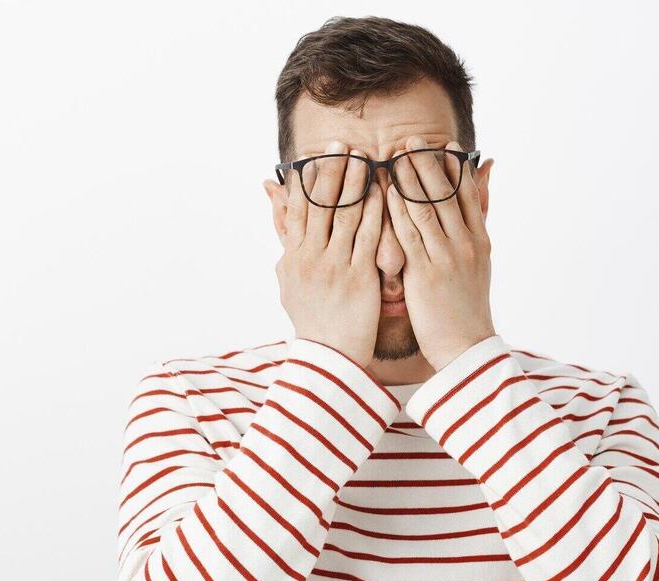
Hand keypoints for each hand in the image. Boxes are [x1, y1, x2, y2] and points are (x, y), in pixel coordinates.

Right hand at [274, 140, 383, 367]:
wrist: (328, 357)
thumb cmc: (312, 319)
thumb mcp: (288, 279)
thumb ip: (285, 240)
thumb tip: (273, 204)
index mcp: (294, 256)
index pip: (299, 208)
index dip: (309, 180)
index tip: (317, 155)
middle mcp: (310, 257)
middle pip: (320, 204)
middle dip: (332, 171)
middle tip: (343, 145)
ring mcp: (334, 266)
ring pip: (344, 215)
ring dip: (355, 183)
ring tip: (365, 158)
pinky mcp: (358, 278)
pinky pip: (368, 237)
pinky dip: (376, 212)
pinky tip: (385, 192)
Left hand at [387, 135, 496, 370]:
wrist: (466, 346)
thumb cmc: (466, 307)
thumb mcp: (479, 264)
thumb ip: (476, 229)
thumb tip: (484, 203)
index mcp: (480, 240)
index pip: (467, 194)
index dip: (453, 168)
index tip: (443, 144)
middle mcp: (466, 243)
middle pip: (446, 194)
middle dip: (428, 164)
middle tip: (412, 140)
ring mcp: (446, 256)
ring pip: (427, 208)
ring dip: (409, 179)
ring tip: (396, 156)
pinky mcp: (425, 272)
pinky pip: (408, 234)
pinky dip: (396, 210)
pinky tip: (384, 193)